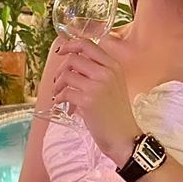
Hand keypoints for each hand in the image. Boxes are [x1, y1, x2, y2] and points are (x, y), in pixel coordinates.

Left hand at [54, 36, 139, 164]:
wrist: (124, 136)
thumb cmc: (116, 113)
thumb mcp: (113, 85)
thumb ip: (98, 71)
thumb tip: (71, 62)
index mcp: (113, 66)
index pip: (88, 45)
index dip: (70, 45)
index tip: (61, 51)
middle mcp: (106, 72)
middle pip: (73, 58)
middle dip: (61, 68)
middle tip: (59, 80)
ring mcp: (97, 86)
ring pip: (66, 74)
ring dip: (58, 84)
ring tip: (60, 94)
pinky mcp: (87, 100)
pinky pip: (64, 92)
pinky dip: (60, 98)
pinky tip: (64, 105)